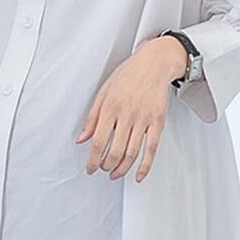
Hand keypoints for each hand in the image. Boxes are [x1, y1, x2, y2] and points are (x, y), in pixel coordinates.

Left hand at [74, 35, 187, 182]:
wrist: (154, 63)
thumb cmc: (128, 75)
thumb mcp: (103, 92)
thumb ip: (92, 118)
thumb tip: (82, 139)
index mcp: (111, 107)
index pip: (98, 142)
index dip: (92, 160)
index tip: (89, 168)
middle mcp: (127, 115)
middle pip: (114, 151)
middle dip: (105, 166)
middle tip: (101, 169)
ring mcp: (144, 119)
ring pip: (132, 153)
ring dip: (121, 169)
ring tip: (114, 174)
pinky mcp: (158, 122)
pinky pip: (152, 148)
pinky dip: (145, 165)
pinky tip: (139, 175)